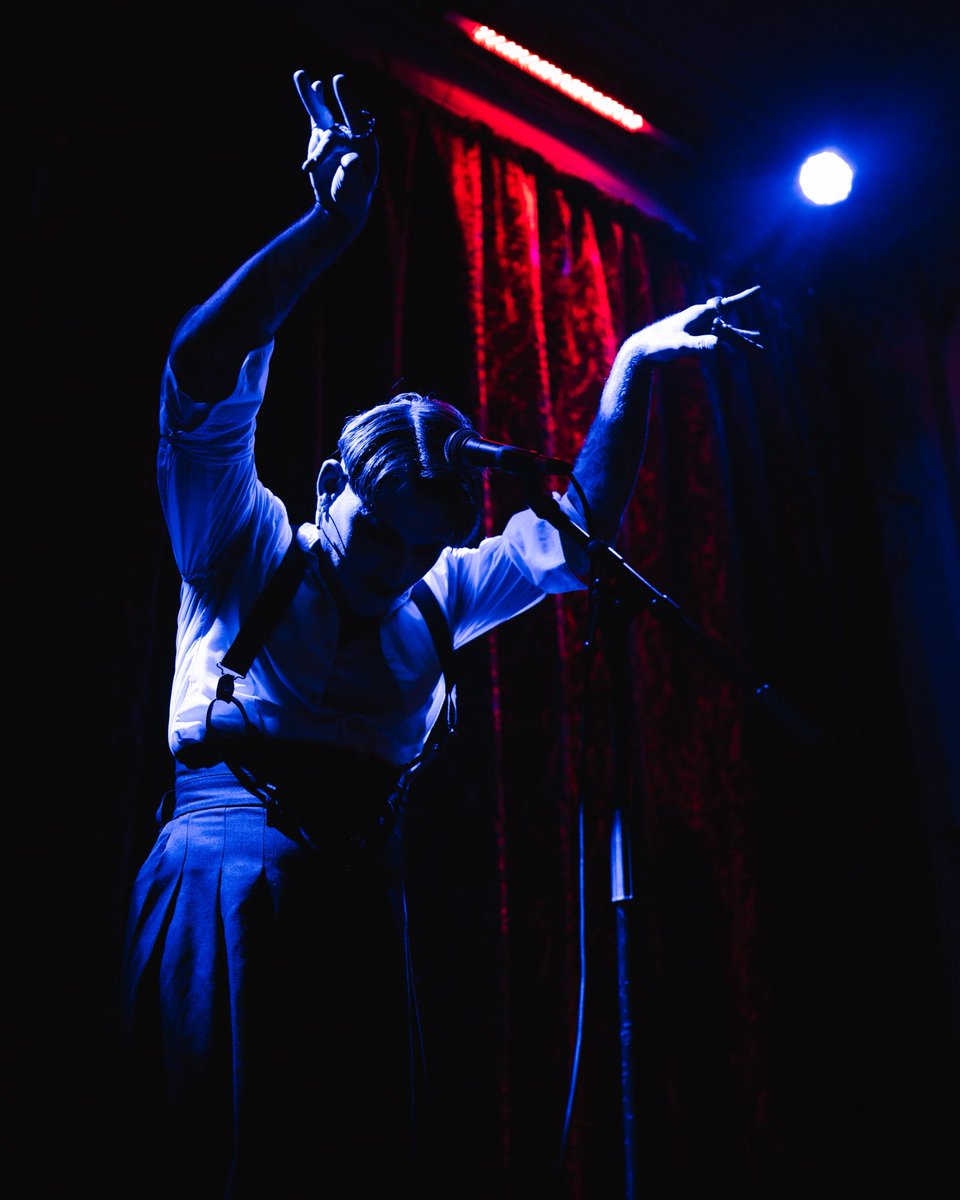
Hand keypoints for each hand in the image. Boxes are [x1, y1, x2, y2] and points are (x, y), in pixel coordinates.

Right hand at [293, 70, 379, 225]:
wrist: (340, 205)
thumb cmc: (351, 197)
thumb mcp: (352, 188)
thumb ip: (352, 173)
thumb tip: (351, 159)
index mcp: (364, 145)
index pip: (357, 122)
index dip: (349, 103)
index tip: (339, 81)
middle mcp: (350, 136)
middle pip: (338, 117)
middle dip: (340, 99)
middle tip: (338, 79)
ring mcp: (334, 135)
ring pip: (321, 114)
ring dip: (311, 96)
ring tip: (299, 74)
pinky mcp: (320, 138)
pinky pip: (315, 119)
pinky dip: (313, 104)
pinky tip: (316, 86)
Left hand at [630, 285, 762, 360]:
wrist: (643, 349)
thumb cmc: (659, 344)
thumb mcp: (680, 346)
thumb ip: (699, 344)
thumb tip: (719, 343)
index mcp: (699, 314)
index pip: (726, 304)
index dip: (744, 297)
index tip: (760, 289)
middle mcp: (701, 318)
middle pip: (729, 322)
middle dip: (745, 326)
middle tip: (761, 321)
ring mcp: (699, 328)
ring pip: (726, 334)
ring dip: (741, 339)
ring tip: (759, 344)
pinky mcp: (695, 338)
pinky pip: (717, 340)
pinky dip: (728, 344)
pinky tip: (735, 347)